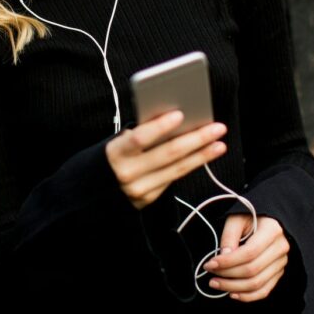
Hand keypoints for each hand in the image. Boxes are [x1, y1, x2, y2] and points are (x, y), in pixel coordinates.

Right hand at [106, 111, 227, 208]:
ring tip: (219, 143)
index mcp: (115, 153)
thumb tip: (175, 118)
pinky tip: (204, 156)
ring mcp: (138, 190)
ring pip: (176, 170)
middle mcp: (127, 173)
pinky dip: (190, 166)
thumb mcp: (119, 141)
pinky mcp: (147, 200)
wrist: (94, 189)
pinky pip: (173, 180)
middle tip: (217, 128)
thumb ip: (141, 132)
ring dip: (201, 155)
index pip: (140, 137)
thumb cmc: (113, 155)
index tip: (180, 114)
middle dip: (196, 139)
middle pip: (168, 154)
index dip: (160, 126)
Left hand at [203, 214, 288, 301]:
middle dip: (228, 276)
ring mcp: (281, 262)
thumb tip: (223, 257)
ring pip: (257, 283)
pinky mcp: (279, 273)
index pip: (249, 253)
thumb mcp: (237, 219)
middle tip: (210, 275)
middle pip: (252, 270)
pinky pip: (264, 291)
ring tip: (216, 284)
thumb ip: (229, 236)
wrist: (267, 221)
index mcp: (272, 230)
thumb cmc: (249, 218)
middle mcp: (281, 248)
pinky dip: (247, 296)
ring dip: (233, 288)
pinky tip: (232, 294)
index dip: (228, 262)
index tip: (209, 264)